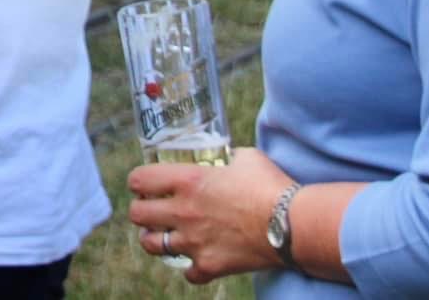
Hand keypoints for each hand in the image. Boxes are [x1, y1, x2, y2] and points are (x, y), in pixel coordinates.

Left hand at [127, 147, 296, 283]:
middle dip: (140, 210)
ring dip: (155, 238)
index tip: (143, 183)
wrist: (291, 224)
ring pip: (152, 245)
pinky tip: (198, 257)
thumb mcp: (245, 157)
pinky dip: (191, 266)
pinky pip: (187, 272)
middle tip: (150, 208)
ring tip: (164, 233)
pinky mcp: (209, 265)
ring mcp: (193, 242)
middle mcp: (184, 212)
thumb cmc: (270, 185)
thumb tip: (225, 157)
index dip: (138, 181)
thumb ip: (226, 157)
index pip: (140, 180)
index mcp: (188, 181)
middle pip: (137, 215)